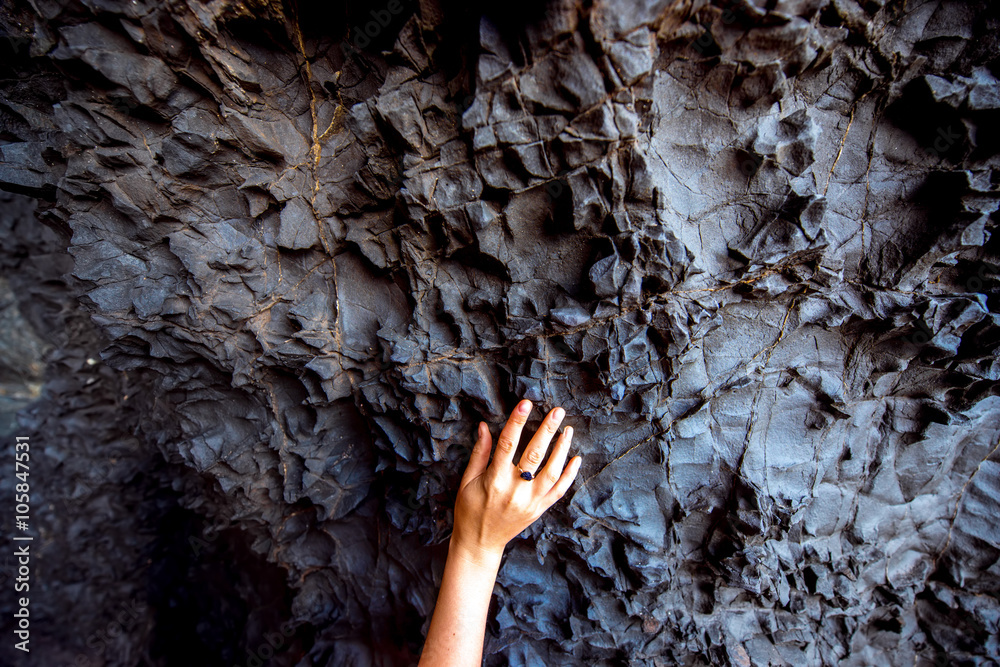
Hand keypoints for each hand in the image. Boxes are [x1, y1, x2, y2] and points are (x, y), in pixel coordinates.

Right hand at [450, 400, 581, 566]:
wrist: (480, 543)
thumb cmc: (469, 510)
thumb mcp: (467, 481)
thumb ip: (479, 454)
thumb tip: (483, 427)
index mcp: (494, 480)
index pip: (507, 444)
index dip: (517, 422)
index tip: (526, 404)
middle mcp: (515, 491)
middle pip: (534, 455)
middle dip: (547, 430)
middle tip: (558, 411)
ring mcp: (530, 502)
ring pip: (552, 472)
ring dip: (562, 449)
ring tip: (568, 430)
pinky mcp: (539, 510)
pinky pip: (559, 491)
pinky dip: (570, 475)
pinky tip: (576, 458)